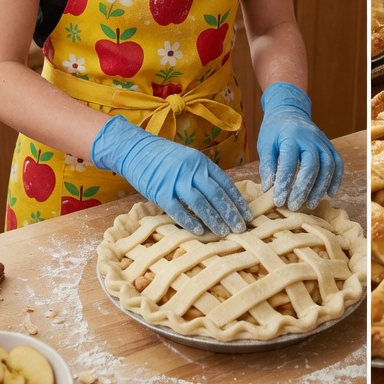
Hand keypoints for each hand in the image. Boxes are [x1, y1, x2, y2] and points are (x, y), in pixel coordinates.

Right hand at [91, 115, 252, 236]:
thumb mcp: (189, 160)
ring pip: (200, 203)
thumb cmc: (164, 158)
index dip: (237, 201)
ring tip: (224, 233)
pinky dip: (189, 221)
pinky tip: (200, 231)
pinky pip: (177, 209)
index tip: (247, 215)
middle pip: (216, 195)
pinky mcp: (160, 192)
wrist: (136, 150)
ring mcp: (176, 181)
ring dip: (214, 220)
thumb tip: (222, 196)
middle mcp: (192, 170)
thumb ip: (203, 175)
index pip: (225, 184)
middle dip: (230, 213)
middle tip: (241, 229)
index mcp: (202, 162)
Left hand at [256, 82, 342, 210]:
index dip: (284, 182)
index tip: (278, 200)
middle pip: (312, 165)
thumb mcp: (265, 144)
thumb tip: (268, 188)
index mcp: (291, 136)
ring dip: (321, 187)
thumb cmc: (274, 130)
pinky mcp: (330, 145)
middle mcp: (310, 138)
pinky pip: (338, 162)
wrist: (289, 110)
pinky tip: (330, 193)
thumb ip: (267, 165)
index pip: (289, 162)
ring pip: (328, 165)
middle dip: (304, 188)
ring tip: (311, 204)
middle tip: (294, 205)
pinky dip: (336, 179)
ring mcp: (322, 141)